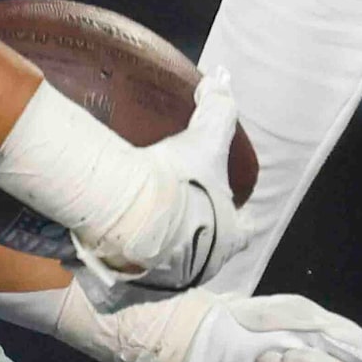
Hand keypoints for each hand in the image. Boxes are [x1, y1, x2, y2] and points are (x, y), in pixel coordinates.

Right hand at [76, 72, 249, 290]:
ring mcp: (171, 278)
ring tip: (145, 220)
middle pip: (209, 249)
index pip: (244, 230)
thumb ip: (218, 109)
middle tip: (181, 208)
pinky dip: (130, 253)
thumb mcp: (205, 141)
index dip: (240, 218)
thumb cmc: (182, 186)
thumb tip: (222, 78)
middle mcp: (206, 263)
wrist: (132, 222)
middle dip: (199, 231)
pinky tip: (116, 234)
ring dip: (164, 245)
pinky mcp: (134, 283)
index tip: (234, 207)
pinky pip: (135, 268)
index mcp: (230, 235)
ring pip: (174, 262)